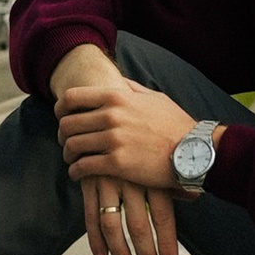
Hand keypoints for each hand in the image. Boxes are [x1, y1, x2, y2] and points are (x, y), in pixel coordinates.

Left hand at [53, 54, 211, 254]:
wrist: (193, 150)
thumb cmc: (174, 123)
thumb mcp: (153, 97)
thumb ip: (129, 88)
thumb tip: (114, 80)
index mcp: (116, 96)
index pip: (72, 97)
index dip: (60, 108)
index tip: (61, 117)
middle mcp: (110, 116)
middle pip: (67, 123)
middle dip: (62, 134)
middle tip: (66, 142)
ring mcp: (112, 140)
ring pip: (72, 146)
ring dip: (67, 154)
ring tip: (72, 159)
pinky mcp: (116, 164)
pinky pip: (83, 167)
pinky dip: (75, 171)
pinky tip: (78, 174)